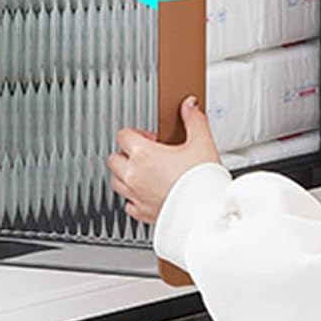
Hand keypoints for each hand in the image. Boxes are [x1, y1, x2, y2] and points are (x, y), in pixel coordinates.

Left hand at [108, 97, 220, 224]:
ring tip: (145, 173)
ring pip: (116, 181)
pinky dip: (133, 197)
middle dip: (127, 154)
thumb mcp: (202, 143)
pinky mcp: (142, 214)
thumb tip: (189, 106)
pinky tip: (148, 193)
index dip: (136, 134)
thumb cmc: (203, 182)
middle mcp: (134, 175)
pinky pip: (127, 204)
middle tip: (147, 154)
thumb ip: (194, 120)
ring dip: (126, 175)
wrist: (206, 214)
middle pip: (114, 158)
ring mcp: (136, 196)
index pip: (123, 135)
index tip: (150, 138)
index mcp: (144, 155)